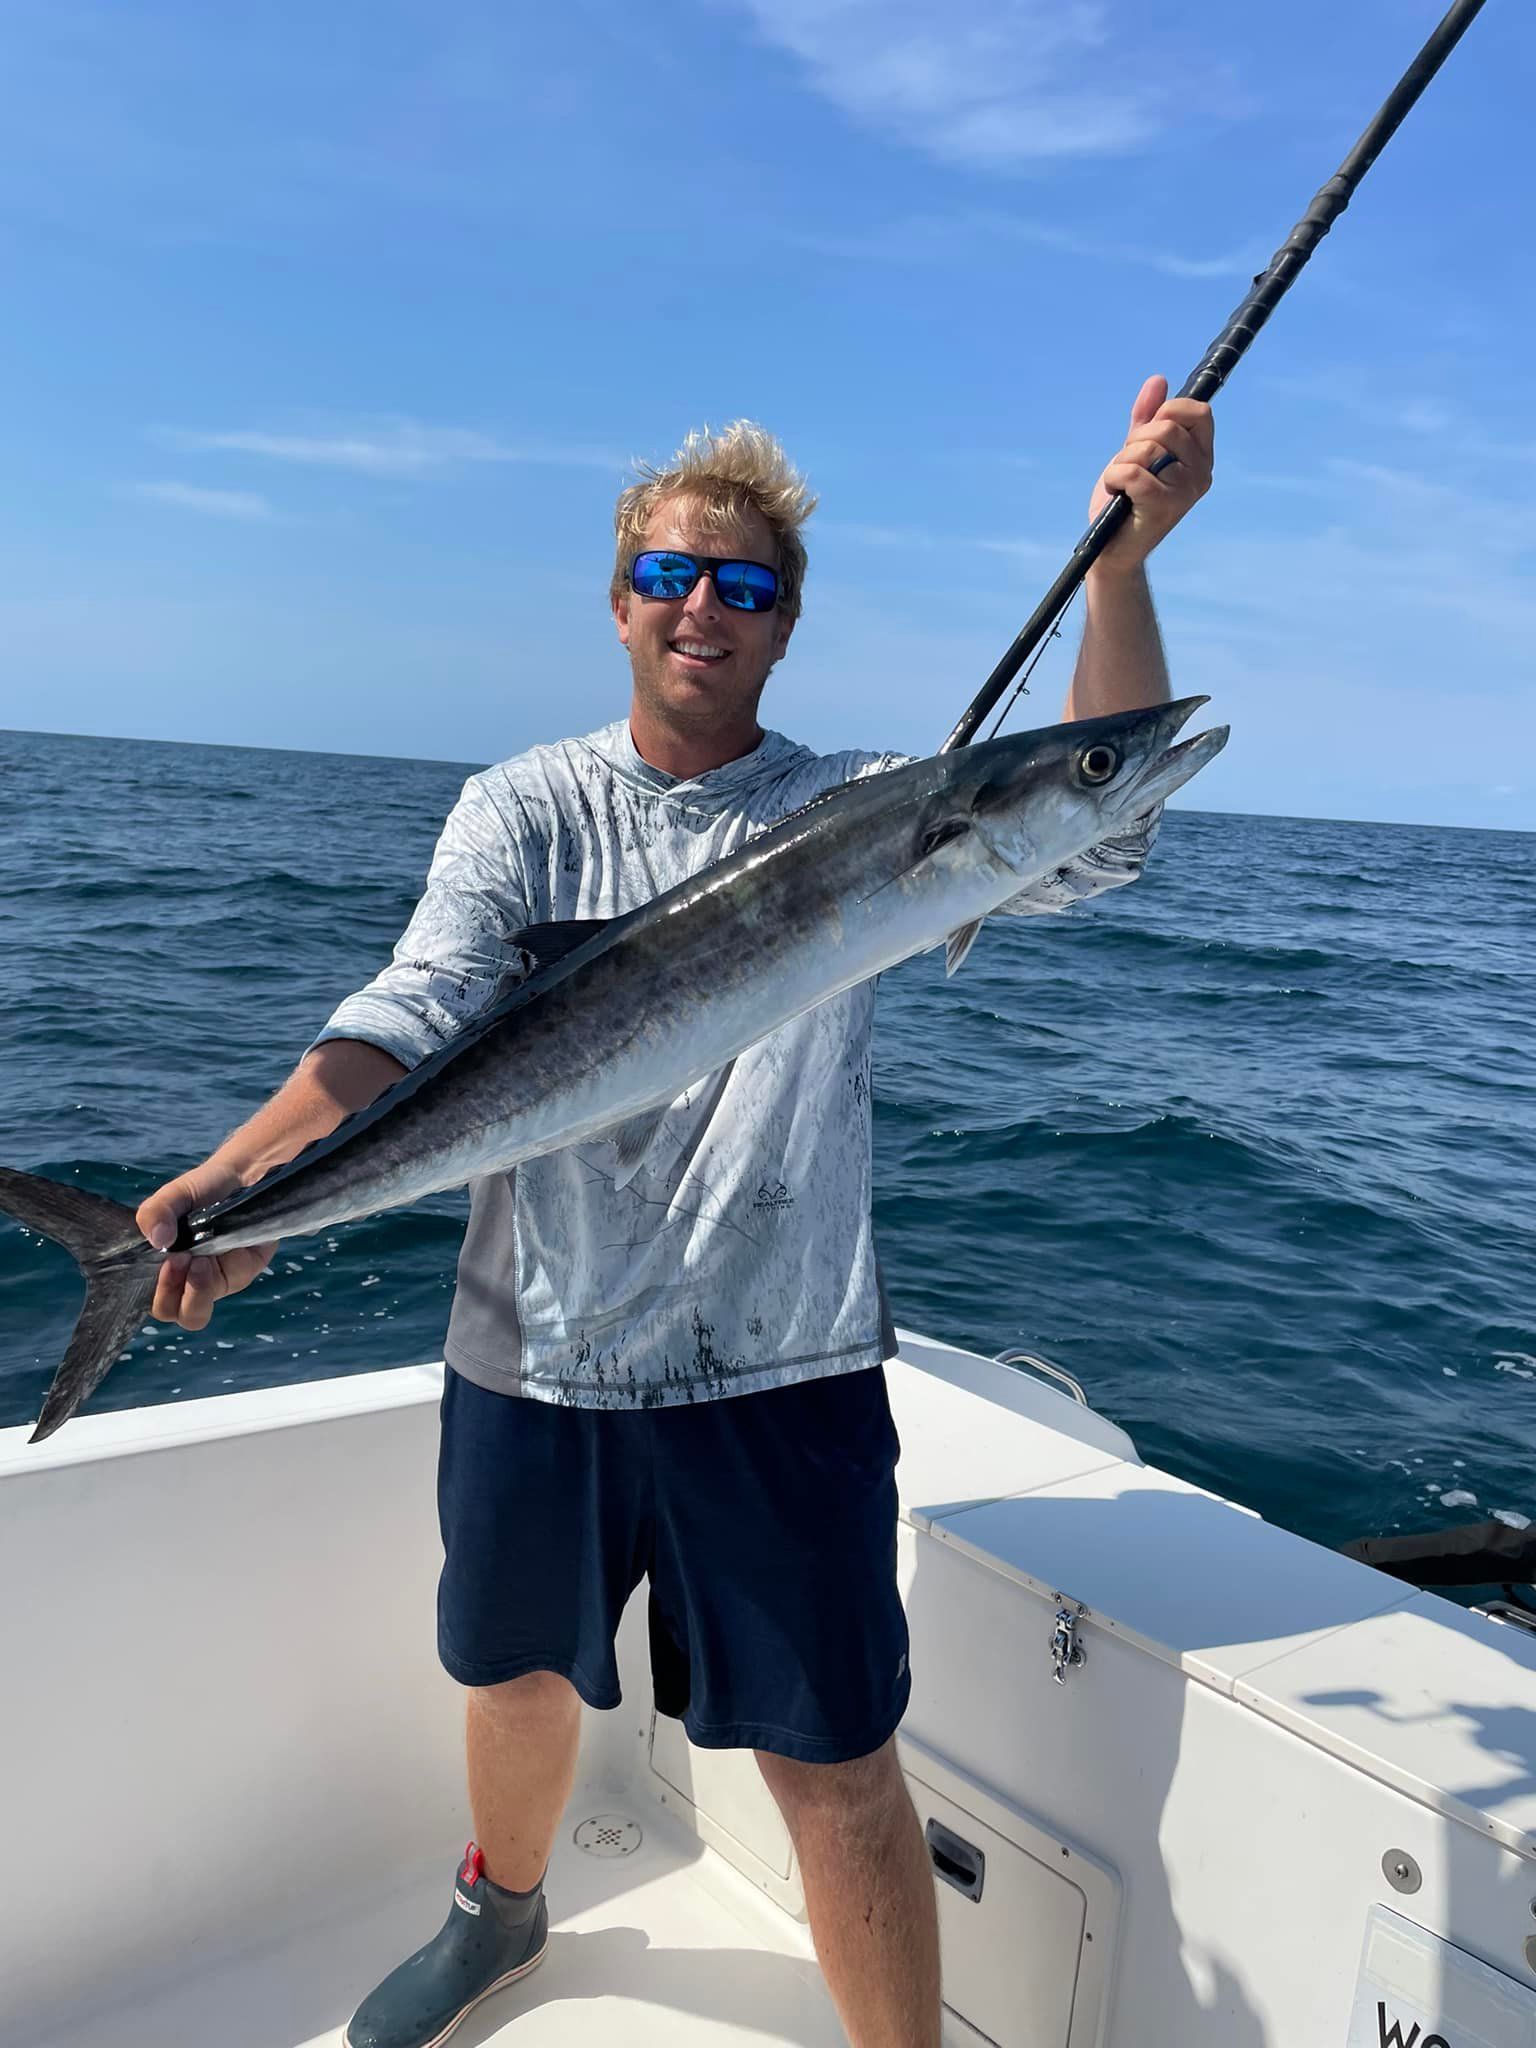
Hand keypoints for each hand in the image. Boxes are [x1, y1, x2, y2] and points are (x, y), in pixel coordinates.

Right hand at [136, 1162, 277, 1330]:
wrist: (241, 1174)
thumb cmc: (200, 1191)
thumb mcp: (171, 1198)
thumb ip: (154, 1214)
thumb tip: (158, 1239)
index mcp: (173, 1273)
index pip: (163, 1306)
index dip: (162, 1294)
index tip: (167, 1261)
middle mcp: (198, 1282)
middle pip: (190, 1317)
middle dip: (183, 1295)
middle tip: (184, 1260)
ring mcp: (226, 1277)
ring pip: (214, 1304)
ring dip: (202, 1285)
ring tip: (202, 1256)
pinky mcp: (251, 1266)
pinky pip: (240, 1275)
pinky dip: (231, 1259)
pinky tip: (228, 1239)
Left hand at [1087, 375, 1212, 574]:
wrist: (1110, 548)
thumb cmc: (1125, 500)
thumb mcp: (1136, 451)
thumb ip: (1147, 417)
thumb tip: (1158, 380)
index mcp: (1202, 457)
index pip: (1200, 412)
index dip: (1170, 410)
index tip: (1149, 430)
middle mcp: (1202, 473)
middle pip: (1166, 427)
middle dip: (1135, 441)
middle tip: (1128, 466)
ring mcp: (1186, 491)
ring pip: (1146, 449)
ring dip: (1121, 463)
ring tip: (1122, 485)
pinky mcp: (1164, 507)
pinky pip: (1133, 472)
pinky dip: (1114, 477)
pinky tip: (1115, 492)